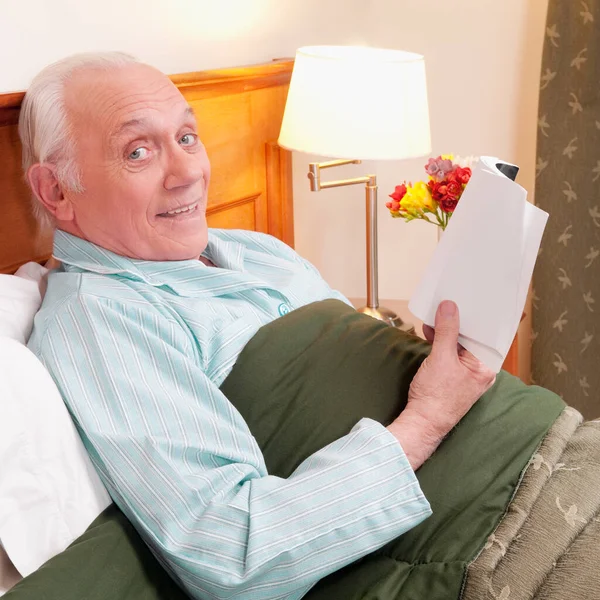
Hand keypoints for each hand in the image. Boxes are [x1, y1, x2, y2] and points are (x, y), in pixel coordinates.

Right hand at [387, 300, 495, 469]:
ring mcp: (467, 374)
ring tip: (434, 318)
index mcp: (486, 366)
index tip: (469, 299)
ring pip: (460, 345)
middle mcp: (480, 370)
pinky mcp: (454, 376)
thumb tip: (449, 307)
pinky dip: (442, 343)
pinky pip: (452, 353)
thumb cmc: (436, 397)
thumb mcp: (441, 357)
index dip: (477, 316)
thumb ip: (446, 331)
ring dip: (447, 332)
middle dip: (459, 321)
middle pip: (473, 338)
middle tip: (448, 304)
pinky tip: (431, 334)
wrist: (422, 422)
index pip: (486, 333)